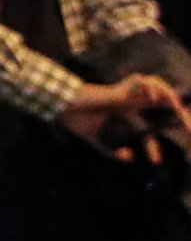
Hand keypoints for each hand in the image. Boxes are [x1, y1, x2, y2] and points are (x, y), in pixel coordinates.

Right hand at [63, 74, 190, 151]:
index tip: (159, 159)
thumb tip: (130, 159)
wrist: (62, 107)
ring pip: (157, 86)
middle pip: (162, 104)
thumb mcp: (97, 140)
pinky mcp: (120, 88)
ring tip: (179, 109)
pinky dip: (151, 87)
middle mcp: (130, 102)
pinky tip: (155, 98)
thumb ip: (112, 150)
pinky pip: (141, 81)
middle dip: (180, 116)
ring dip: (170, 97)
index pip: (150, 125)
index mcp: (126, 113)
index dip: (158, 140)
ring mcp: (126, 93)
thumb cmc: (76, 119)